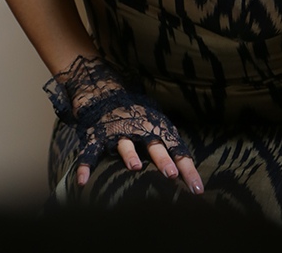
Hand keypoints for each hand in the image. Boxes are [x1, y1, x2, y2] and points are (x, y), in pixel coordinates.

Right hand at [44, 55, 203, 193]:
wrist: (104, 93)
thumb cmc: (137, 115)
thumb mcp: (157, 124)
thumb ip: (170, 142)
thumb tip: (188, 166)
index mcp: (157, 129)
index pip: (177, 150)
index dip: (188, 169)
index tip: (198, 188)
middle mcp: (139, 130)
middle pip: (154, 147)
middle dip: (163, 160)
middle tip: (172, 174)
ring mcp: (117, 134)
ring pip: (124, 146)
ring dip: (130, 156)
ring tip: (135, 166)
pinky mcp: (96, 138)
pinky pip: (90, 154)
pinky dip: (85, 167)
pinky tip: (82, 182)